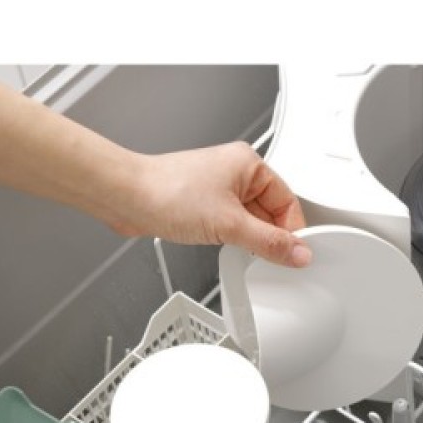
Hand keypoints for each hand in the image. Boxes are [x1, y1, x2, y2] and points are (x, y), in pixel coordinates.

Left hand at [112, 142, 310, 266]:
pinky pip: (234, 224)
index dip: (294, 231)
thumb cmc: (167, 193)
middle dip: (271, 237)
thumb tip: (298, 253)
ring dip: (252, 239)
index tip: (296, 254)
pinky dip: (236, 239)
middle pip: (272, 212)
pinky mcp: (205, 205)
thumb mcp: (230, 225)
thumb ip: (269, 243)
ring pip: (252, 220)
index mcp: (249, 164)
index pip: (288, 201)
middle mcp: (236, 172)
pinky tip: (228, 247)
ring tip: (242, 249)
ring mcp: (220, 189)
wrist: (125, 197)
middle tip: (272, 258)